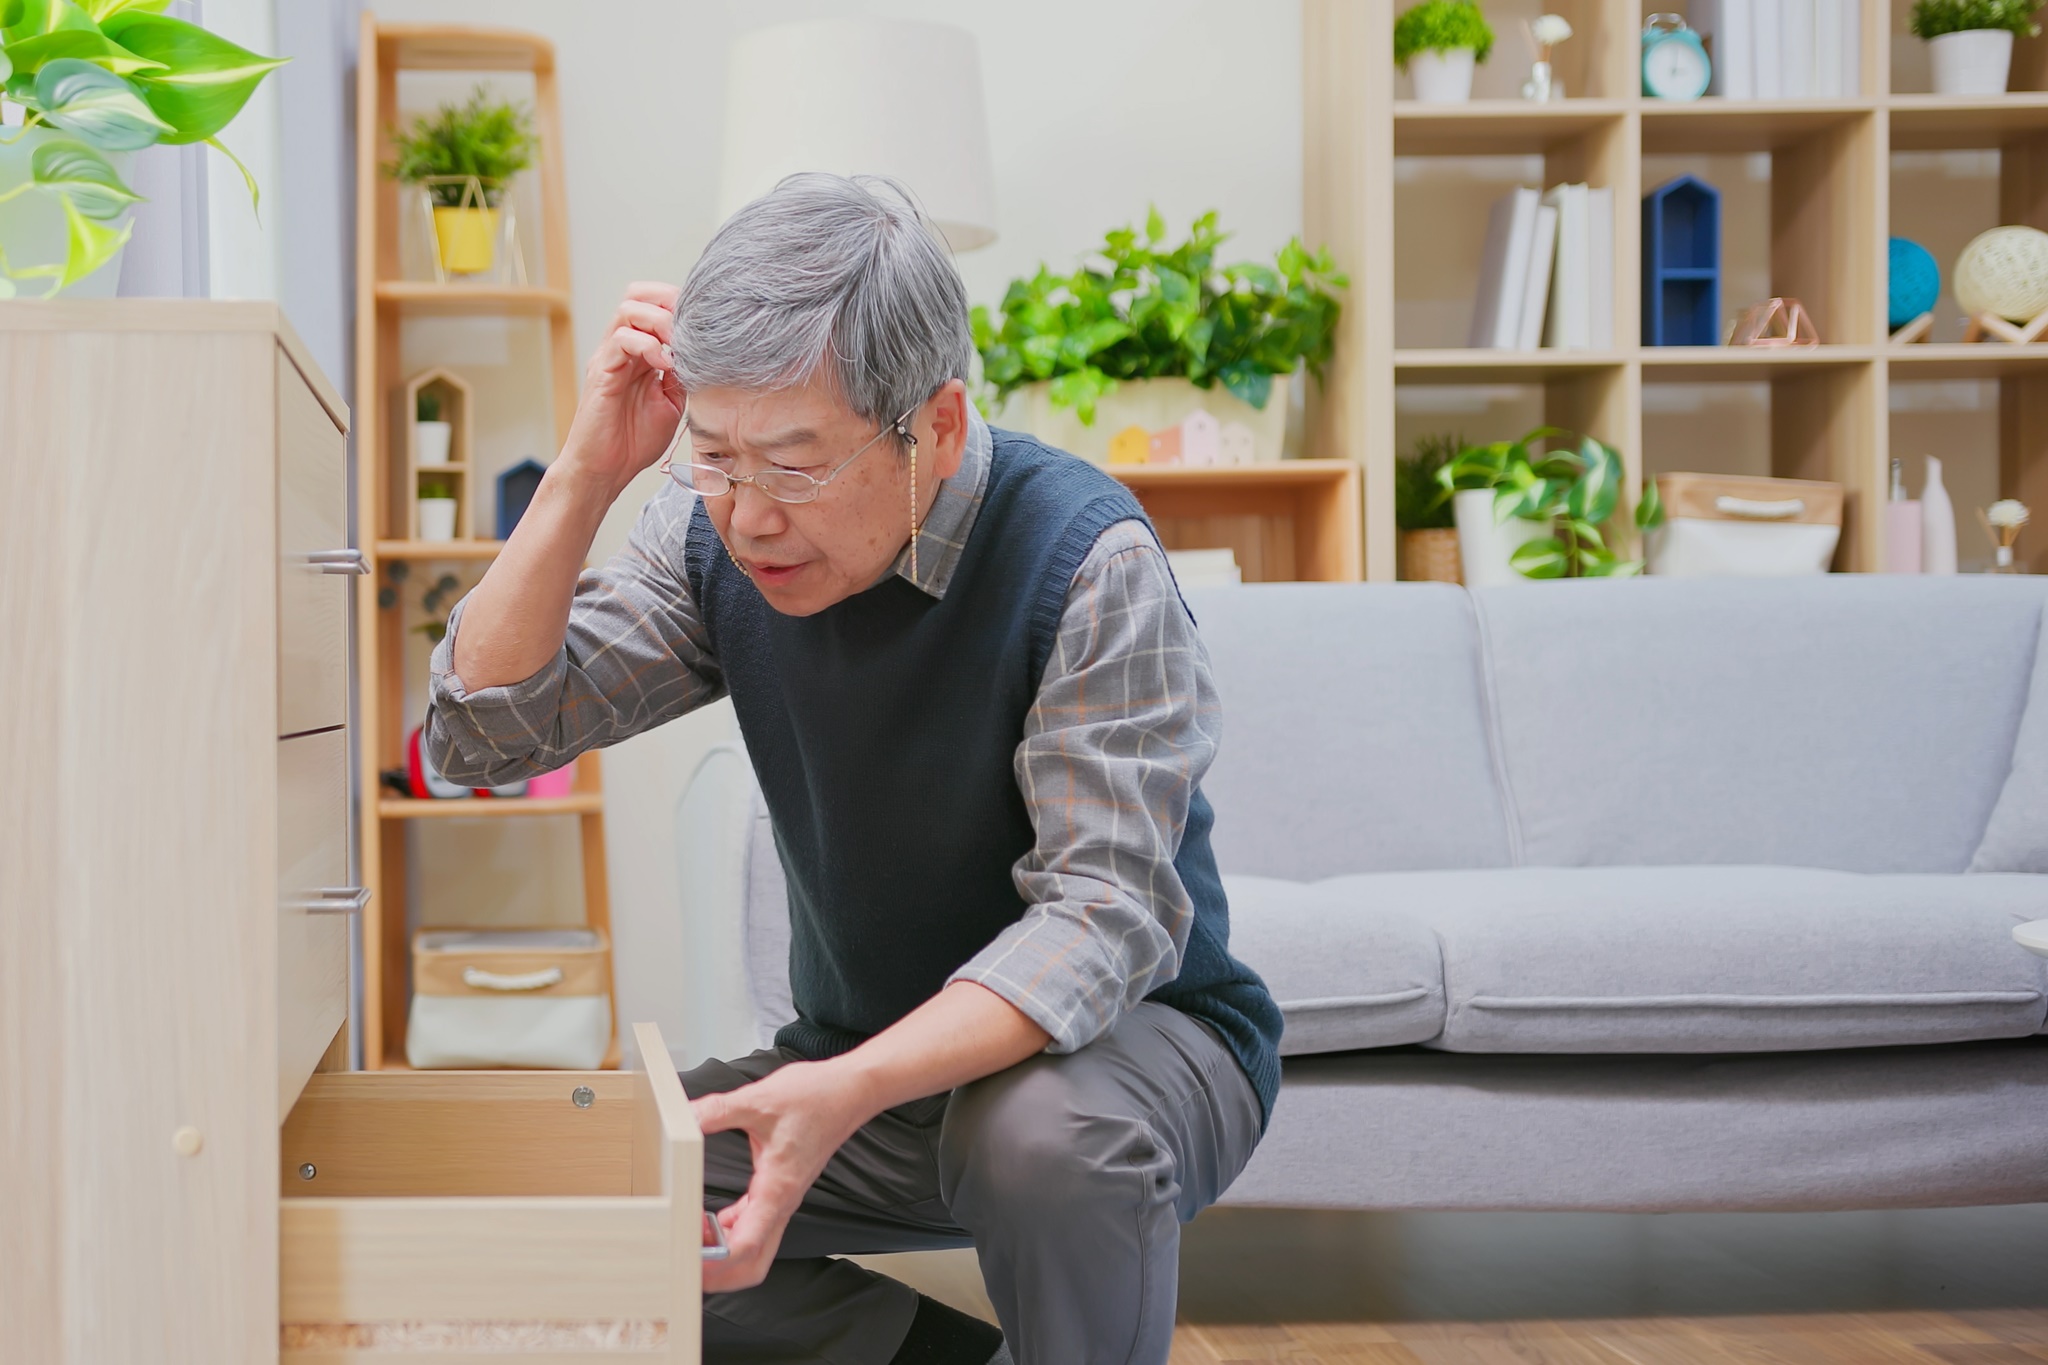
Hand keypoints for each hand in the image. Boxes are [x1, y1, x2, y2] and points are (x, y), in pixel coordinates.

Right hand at [559, 281, 686, 501]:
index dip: (680, 305)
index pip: (655, 306)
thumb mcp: (671, 403)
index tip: (706, 320)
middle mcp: (622, 348)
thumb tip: (706, 356)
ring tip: (680, 344)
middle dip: (670, 301)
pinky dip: (647, 345)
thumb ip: (683, 377)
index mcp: (640, 352)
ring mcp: (609, 357)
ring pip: (630, 310)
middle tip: (693, 324)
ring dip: (661, 321)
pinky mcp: (601, 372)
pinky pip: (621, 341)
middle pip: (639, 295)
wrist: (605, 471)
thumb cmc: (633, 441)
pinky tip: (664, 364)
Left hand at [693, 1059, 874, 1292]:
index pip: (746, 1245)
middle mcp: (781, 1202)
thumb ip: (717, 1110)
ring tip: (690, 1240)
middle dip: (719, 1275)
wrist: (849, 1091)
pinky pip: (755, 1226)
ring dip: (723, 1255)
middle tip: (686, 1263)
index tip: (688, 1257)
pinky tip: (709, 1219)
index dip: (715, 1261)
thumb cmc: (817, 1098)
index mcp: (776, 1188)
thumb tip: (683, 1117)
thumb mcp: (759, 1099)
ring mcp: (781, 1199)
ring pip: (754, 1249)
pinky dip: (730, 1233)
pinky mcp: (780, 1190)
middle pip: (753, 1264)